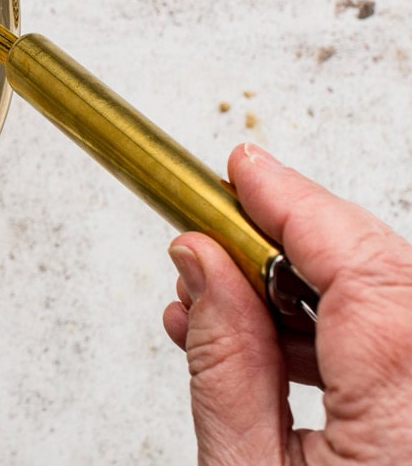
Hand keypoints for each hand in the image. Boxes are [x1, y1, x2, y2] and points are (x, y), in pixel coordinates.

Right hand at [162, 143, 411, 463]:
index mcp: (405, 423)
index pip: (363, 272)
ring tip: (216, 307)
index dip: (298, 205)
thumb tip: (200, 260)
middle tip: (212, 234)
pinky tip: (266, 347)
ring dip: (307, 290)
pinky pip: (402, 347)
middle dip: (293, 242)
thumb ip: (224, 365)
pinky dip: (340, 333)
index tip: (243, 168)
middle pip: (387, 275)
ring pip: (394, 304)